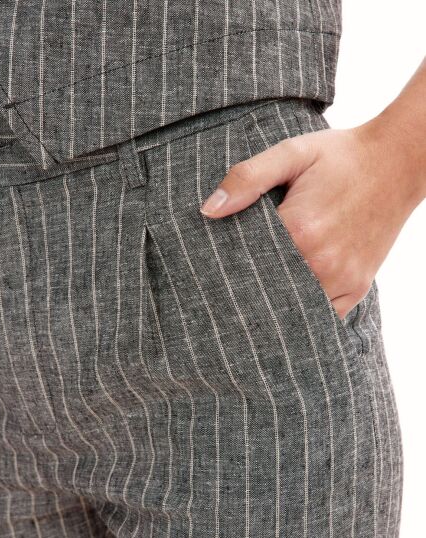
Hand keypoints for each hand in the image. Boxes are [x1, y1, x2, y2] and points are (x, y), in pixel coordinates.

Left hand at [200, 119, 423, 319]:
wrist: (397, 162)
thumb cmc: (340, 157)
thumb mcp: (291, 153)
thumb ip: (247, 178)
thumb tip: (208, 211)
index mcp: (299, 229)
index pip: (244, 263)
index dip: (226, 265)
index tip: (214, 266)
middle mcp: (322, 262)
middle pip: (267, 290)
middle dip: (247, 289)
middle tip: (228, 287)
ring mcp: (343, 279)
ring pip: (293, 307)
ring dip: (274, 303)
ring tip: (257, 293)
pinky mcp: (358, 288)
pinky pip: (323, 315)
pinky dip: (304, 310)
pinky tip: (289, 299)